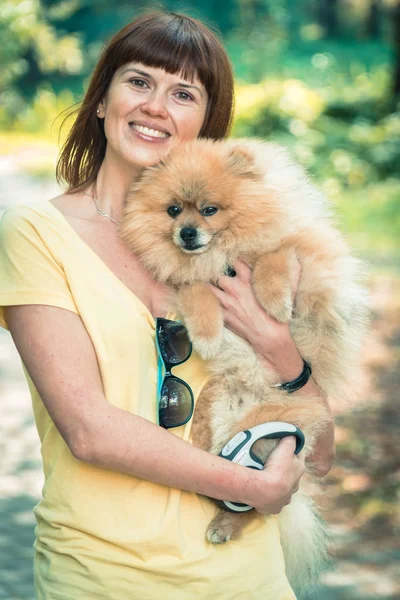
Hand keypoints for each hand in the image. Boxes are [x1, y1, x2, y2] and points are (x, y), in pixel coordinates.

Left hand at [209, 258, 303, 379]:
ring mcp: (227, 303)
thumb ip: (291, 273)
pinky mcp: (222, 316)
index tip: (233, 266)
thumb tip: (296, 258)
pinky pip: (208, 305)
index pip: (235, 262)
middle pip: (219, 275)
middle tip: (221, 281)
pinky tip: (206, 304)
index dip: (233, 263)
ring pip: (209, 288)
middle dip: (220, 278)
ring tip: (211, 291)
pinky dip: (206, 304)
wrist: (270, 338)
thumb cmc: (280, 315)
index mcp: (248, 280)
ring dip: (210, 289)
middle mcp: (235, 289)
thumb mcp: (289, 291)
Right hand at [247, 437, 305, 513]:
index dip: (294, 451)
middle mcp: (295, 486)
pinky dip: (270, 497)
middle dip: (287, 470)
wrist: (265, 490)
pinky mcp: (275, 507)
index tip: (287, 447)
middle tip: (275, 463)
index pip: (300, 457)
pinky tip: (264, 492)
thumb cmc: (277, 468)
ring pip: (285, 490)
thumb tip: (294, 434)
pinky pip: (274, 501)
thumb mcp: (285, 448)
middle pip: (292, 475)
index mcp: (299, 470)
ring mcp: (285, 498)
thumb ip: (290, 439)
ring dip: (279, 484)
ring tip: (268, 479)